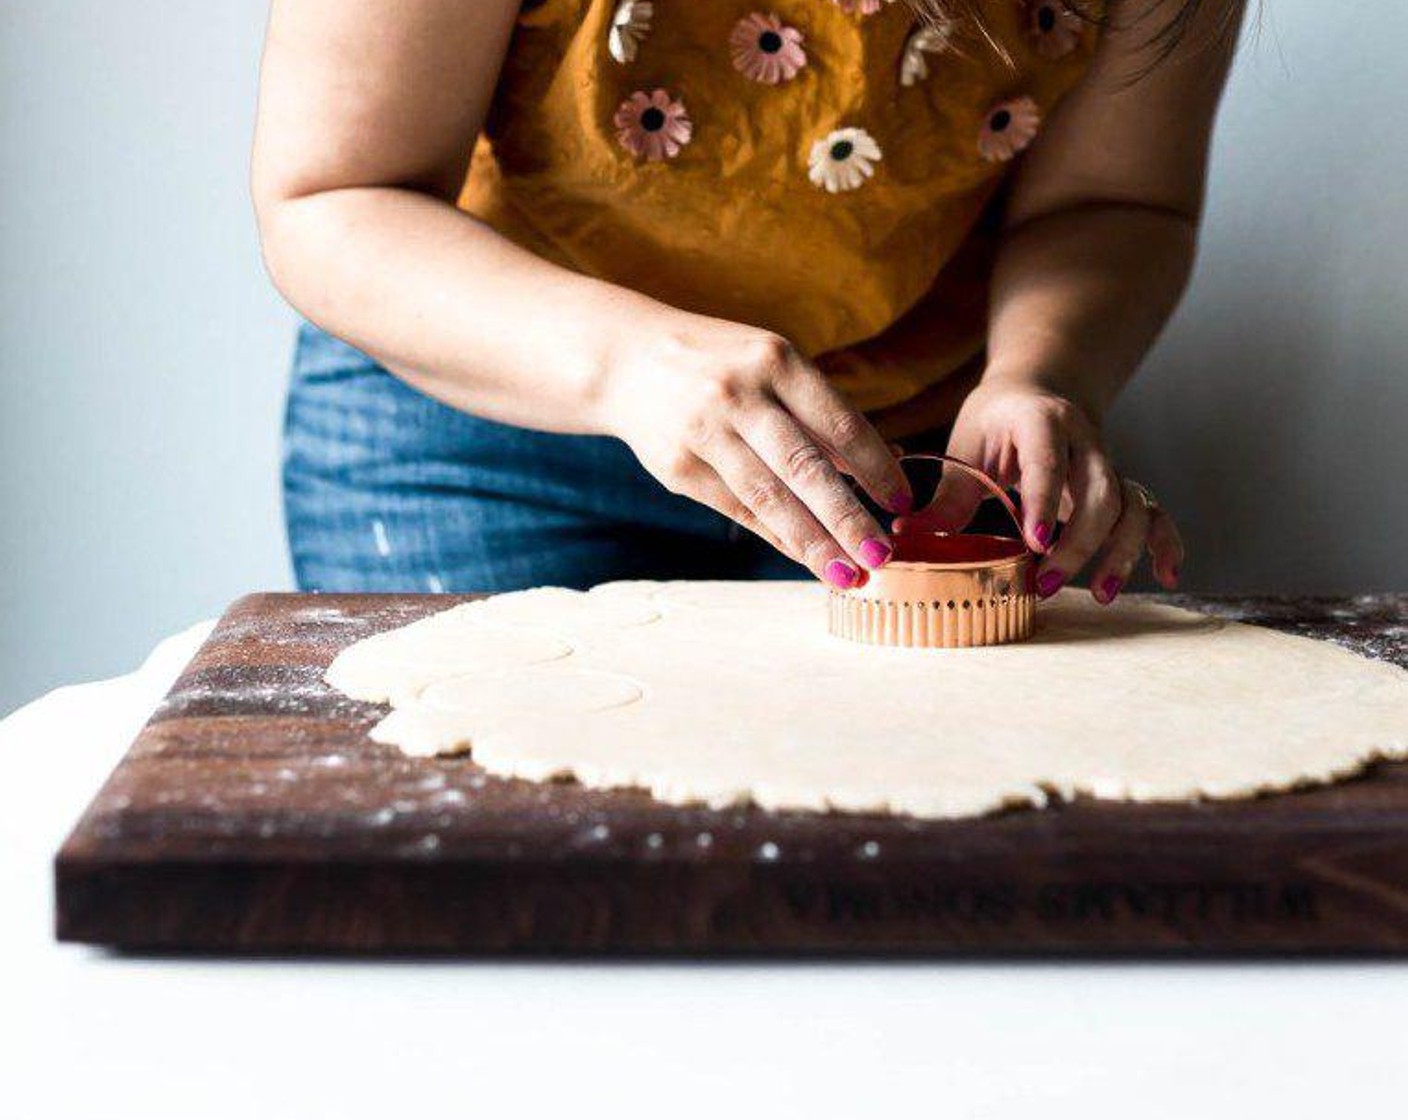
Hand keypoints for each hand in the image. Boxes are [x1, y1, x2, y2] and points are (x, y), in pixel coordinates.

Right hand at [599, 311, 912, 587]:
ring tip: (847, 574)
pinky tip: (805, 556)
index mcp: (775, 360)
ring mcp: (705, 432)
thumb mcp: (770, 364)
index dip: (876, 469)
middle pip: (807, 469)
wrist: (624, 359)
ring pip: (770, 499)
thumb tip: (882, 464)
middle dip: (850, 519)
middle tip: (882, 556)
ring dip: (814, 543)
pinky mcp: (678, 467)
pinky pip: (737, 510)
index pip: (839, 424)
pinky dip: (775, 536)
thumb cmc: (719, 363)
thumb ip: (817, 412)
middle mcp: (739, 395)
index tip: (903, 503)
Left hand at [898, 382, 1183, 602]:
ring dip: (1120, 552)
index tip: (1035, 543)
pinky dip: (1165, 542)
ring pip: (1132, 505)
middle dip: (1078, 544)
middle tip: (1045, 582)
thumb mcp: (966, 446)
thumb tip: (909, 536)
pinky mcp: (1122, 484)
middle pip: (1100, 493)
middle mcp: (1086, 441)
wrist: (1040, 388)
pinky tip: (1165, 574)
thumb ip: (947, 495)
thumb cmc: (996, 420)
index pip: (1049, 462)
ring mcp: (1109, 463)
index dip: (1045, 502)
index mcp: (1042, 422)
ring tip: (1099, 594)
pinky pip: (1154, 511)